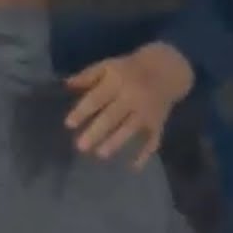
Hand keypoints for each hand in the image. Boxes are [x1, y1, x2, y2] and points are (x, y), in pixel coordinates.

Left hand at [64, 42, 193, 168]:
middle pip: (112, 116)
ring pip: (130, 129)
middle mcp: (133, 98)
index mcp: (117, 82)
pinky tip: (134, 167)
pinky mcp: (158, 123)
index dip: (82, 111)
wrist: (166, 70)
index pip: (97, 98)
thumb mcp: (108, 66)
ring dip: (116, 142)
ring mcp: (147, 112)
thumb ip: (88, 76)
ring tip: (100, 154)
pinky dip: (145, 154)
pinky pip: (153, 140)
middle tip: (81, 146)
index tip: (68, 124)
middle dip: (97, 132)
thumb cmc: (128, 69)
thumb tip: (66, 85)